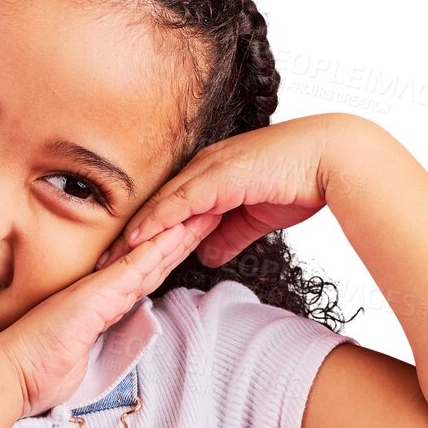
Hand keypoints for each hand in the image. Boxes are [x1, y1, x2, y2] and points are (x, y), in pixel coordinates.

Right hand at [0, 214, 213, 419]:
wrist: (9, 373)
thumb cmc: (34, 373)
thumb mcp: (74, 363)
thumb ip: (88, 353)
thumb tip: (88, 357)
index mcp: (98, 309)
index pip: (140, 281)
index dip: (165, 260)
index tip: (188, 243)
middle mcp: (100, 293)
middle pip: (151, 262)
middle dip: (181, 239)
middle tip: (208, 214)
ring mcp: (98, 291)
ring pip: (149, 258)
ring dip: (179, 236)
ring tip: (206, 212)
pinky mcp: (96, 295)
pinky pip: (134, 267)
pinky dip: (158, 249)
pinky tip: (179, 231)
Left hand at [92, 114, 337, 272]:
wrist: (332, 160)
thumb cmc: (300, 183)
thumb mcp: (255, 218)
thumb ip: (228, 236)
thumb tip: (205, 256)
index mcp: (211, 177)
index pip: (166, 209)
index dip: (140, 235)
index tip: (117, 262)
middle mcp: (204, 168)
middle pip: (154, 206)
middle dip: (124, 238)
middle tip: (96, 266)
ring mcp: (211, 168)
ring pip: (161, 204)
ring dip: (133, 234)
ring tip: (106, 260)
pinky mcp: (222, 174)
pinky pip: (181, 201)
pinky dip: (157, 220)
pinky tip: (137, 239)